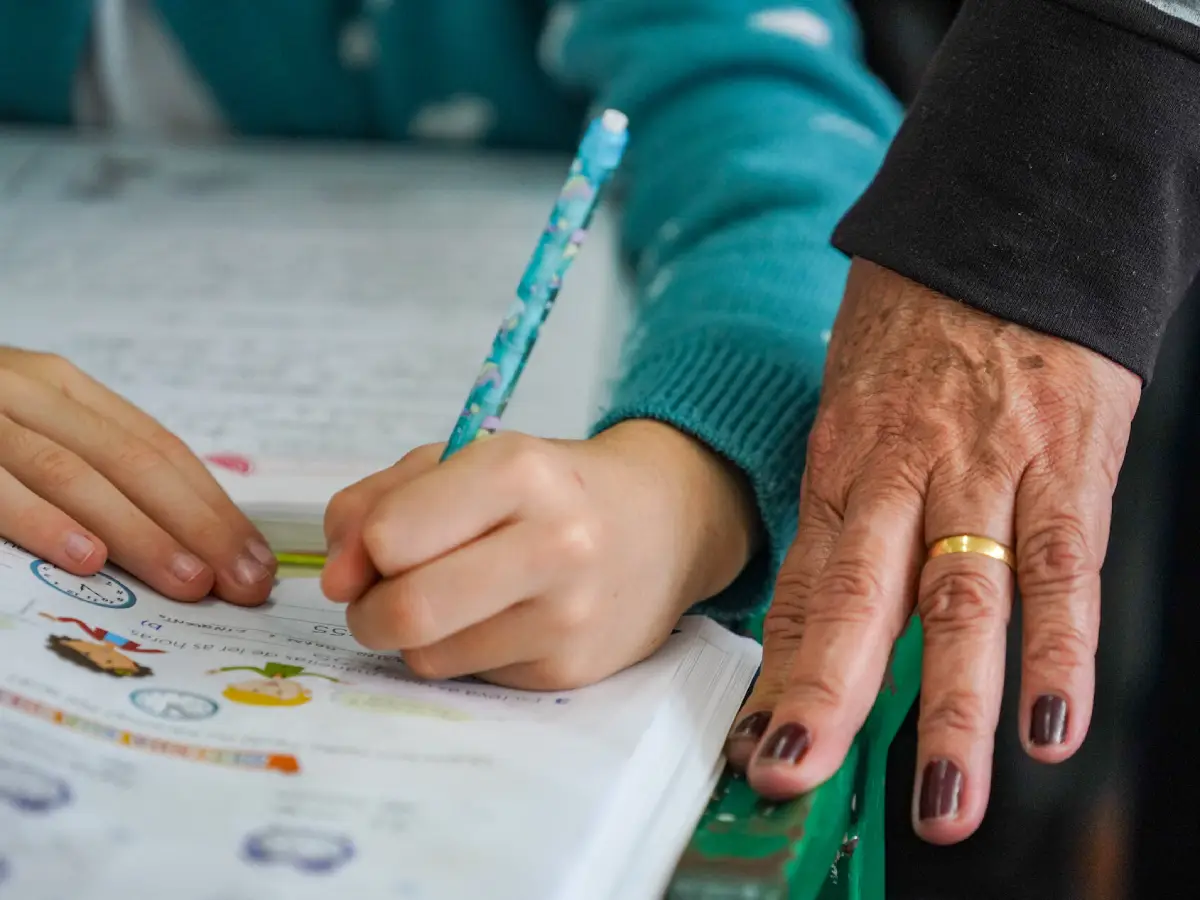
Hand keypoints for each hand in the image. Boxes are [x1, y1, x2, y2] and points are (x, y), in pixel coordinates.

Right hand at [0, 348, 275, 603]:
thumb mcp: (30, 425)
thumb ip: (91, 465)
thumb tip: (179, 541)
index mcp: (68, 391)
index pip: (160, 450)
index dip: (213, 507)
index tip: (257, 559)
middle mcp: (35, 397)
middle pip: (136, 463)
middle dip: (200, 527)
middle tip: (244, 584)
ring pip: (76, 477)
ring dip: (142, 534)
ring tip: (191, 583)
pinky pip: (0, 492)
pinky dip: (46, 524)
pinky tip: (89, 560)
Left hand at [320, 421, 758, 689]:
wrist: (660, 524)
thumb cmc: (545, 488)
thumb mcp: (462, 461)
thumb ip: (376, 502)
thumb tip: (337, 580)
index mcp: (518, 471)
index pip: (392, 537)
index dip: (363, 552)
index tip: (375, 551)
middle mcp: (554, 543)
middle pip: (407, 610)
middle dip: (369, 611)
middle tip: (380, 597)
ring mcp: (569, 614)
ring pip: (428, 655)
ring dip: (413, 636)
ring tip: (450, 600)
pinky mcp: (571, 670)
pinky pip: (470, 677)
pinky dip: (462, 653)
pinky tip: (499, 620)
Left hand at [724, 260, 1139, 842]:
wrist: (1007, 232)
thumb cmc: (923, 333)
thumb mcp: (858, 410)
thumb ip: (849, 515)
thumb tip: (817, 618)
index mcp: (843, 465)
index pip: (803, 586)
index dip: (778, 672)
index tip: (758, 746)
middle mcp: (902, 475)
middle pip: (857, 596)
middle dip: (826, 696)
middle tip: (796, 776)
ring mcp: (986, 472)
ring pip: (963, 602)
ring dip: (951, 709)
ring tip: (942, 802)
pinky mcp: (1067, 467)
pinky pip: (1064, 569)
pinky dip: (1062, 651)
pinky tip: (1053, 724)